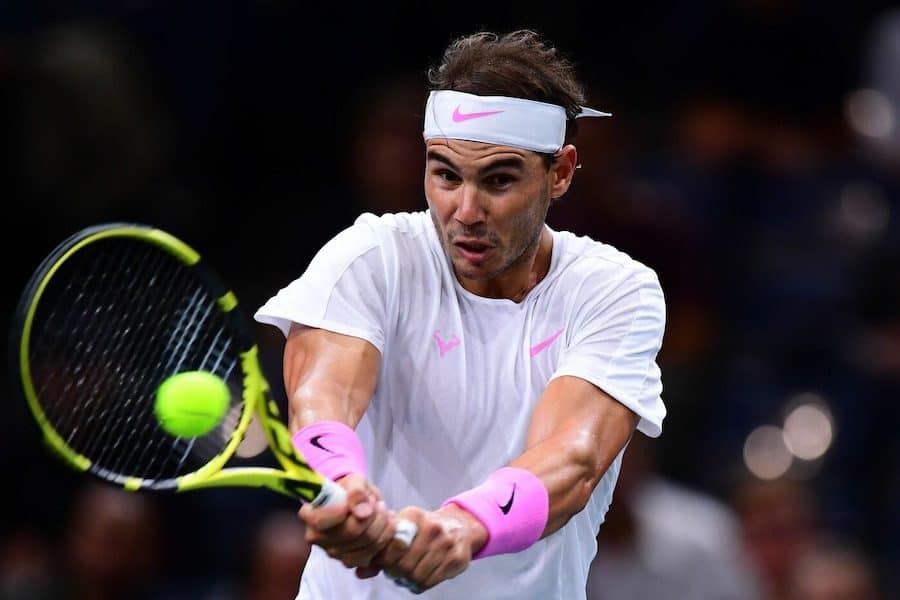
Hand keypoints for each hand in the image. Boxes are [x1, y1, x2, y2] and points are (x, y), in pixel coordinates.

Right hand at [298, 473, 395, 568]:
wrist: (356, 503)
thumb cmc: (350, 490)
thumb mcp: (354, 482)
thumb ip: (356, 492)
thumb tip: (362, 511)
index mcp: (310, 515)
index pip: (322, 520)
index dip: (342, 511)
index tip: (360, 500)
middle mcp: (317, 538)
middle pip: (351, 532)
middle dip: (372, 515)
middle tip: (379, 503)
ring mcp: (333, 552)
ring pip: (365, 545)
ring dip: (382, 526)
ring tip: (384, 511)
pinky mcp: (349, 561)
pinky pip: (373, 555)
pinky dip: (386, 538)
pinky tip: (388, 524)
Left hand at [367, 504, 486, 592]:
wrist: (459, 526)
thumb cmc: (423, 529)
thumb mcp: (402, 528)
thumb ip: (379, 548)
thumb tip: (359, 572)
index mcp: (415, 516)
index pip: (392, 545)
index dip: (383, 559)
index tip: (383, 561)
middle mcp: (433, 528)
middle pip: (403, 564)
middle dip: (394, 572)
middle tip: (393, 570)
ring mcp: (448, 544)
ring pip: (416, 576)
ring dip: (405, 580)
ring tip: (405, 574)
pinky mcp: (458, 559)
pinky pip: (429, 582)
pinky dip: (418, 584)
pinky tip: (417, 576)